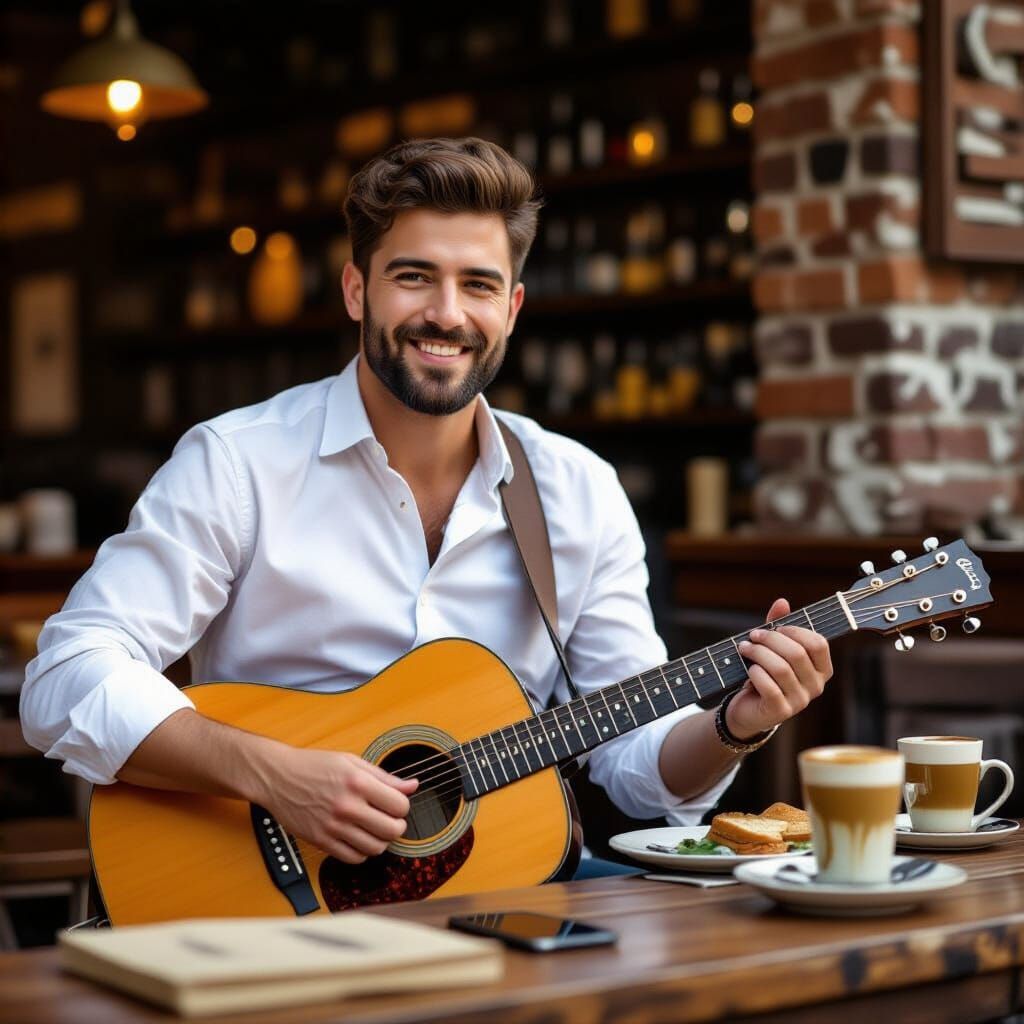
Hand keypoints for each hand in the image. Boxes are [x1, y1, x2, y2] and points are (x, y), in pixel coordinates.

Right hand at [259, 748, 417, 863]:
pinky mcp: (321, 841)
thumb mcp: (352, 762)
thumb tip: (412, 786)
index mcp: (358, 783)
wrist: (278, 777)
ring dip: (381, 841)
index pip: (399, 805)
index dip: (403, 806)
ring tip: (374, 829)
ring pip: (375, 848)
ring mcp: (333, 826)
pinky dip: (362, 852)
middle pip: (392, 830)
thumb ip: (384, 777)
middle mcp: (347, 806)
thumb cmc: (314, 765)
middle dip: (397, 826)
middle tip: (390, 819)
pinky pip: (353, 858)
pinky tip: (358, 838)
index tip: (396, 804)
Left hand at [726, 598, 832, 740]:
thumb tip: (782, 602)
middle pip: (796, 654)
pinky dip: (755, 673)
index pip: (818, 644)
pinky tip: (749, 669)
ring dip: (758, 653)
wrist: (749, 708)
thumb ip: (778, 625)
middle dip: (770, 640)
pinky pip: (769, 687)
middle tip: (752, 636)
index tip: (775, 628)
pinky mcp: (781, 711)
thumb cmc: (765, 672)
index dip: (795, 631)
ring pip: (781, 669)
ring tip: (744, 648)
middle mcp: (816, 686)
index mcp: (821, 669)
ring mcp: (800, 701)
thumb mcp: (772, 648)